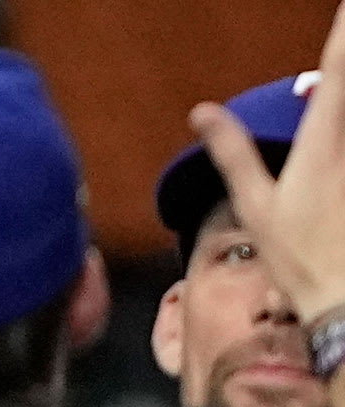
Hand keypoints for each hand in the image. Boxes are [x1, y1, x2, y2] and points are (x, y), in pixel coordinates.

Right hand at [193, 3, 344, 321]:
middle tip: (344, 24)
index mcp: (321, 144)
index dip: (344, 30)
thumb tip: (201, 112)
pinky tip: (329, 140)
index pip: (337, 70)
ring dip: (343, 88)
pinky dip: (342, 116)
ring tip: (339, 65)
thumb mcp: (256, 205)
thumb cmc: (298, 258)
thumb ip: (232, 153)